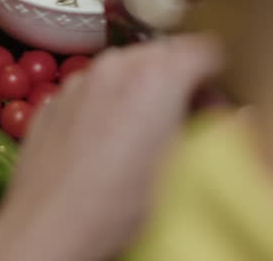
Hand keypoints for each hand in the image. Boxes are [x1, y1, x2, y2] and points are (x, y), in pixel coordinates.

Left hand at [0, 35, 223, 260]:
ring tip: (147, 127)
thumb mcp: (186, 166)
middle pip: (161, 53)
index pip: (204, 49)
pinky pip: (91, 88)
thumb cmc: (123, 202)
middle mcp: (113, 67)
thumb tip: (219, 113)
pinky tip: (107, 137)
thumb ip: (208, 125)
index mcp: (155, 76)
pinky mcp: (52, 101)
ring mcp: (77, 81)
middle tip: (189, 114)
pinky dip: (106, 100)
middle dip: (179, 76)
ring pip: (122, 68)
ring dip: (141, 86)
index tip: (220, 100)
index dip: (219, 73)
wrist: (51, 223)